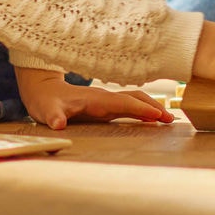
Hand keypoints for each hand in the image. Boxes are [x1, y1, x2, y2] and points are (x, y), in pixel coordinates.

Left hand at [14, 66, 172, 130]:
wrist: (43, 90)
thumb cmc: (46, 102)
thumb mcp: (47, 110)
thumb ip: (53, 116)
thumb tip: (58, 124)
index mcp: (94, 99)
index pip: (122, 102)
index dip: (139, 109)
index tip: (157, 116)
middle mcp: (104, 98)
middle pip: (134, 99)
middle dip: (153, 107)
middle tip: (171, 119)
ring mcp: (107, 101)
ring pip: (134, 101)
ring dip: (151, 108)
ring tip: (168, 119)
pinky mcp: (106, 106)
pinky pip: (129, 106)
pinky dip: (143, 111)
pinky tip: (152, 119)